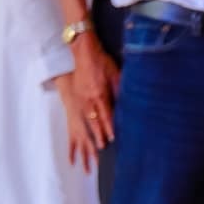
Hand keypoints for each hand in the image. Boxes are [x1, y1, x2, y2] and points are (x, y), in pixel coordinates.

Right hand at [62, 42, 120, 169]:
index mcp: (99, 94)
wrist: (84, 54)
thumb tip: (128, 102)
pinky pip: (76, 121)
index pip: (106, 115)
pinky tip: (79, 142)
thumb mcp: (115, 74)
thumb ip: (121, 89)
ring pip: (84, 123)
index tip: (112, 138)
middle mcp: (88, 100)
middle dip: (98, 136)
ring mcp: (80, 101)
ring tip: (93, 149)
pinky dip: (78, 134)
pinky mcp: (74, 101)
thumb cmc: (102, 63)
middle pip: (94, 122)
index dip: (109, 127)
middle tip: (101, 149)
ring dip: (89, 137)